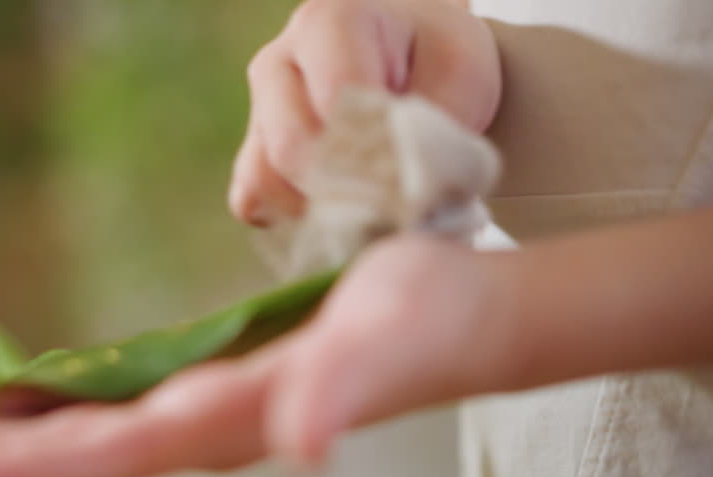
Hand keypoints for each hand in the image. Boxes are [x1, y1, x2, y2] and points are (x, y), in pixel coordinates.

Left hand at [0, 236, 509, 476]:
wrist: (458, 321)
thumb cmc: (425, 323)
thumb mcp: (386, 345)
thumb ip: (336, 396)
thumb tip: (301, 448)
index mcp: (219, 426)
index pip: (91, 458)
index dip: (3, 470)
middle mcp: (195, 433)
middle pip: (64, 459)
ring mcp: (196, 415)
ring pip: (76, 437)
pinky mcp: (202, 386)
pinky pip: (106, 405)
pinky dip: (45, 408)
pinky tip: (9, 400)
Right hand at [230, 0, 500, 226]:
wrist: (414, 58)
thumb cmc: (437, 58)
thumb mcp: (459, 75)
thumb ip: (432, 128)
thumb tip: (400, 197)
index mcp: (327, 23)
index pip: (336, 101)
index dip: (377, 148)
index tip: (416, 171)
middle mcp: (278, 62)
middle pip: (292, 147)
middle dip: (349, 185)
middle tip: (397, 197)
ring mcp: (258, 110)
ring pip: (265, 178)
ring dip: (319, 206)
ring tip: (371, 200)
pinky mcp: (252, 152)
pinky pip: (254, 200)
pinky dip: (295, 218)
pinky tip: (338, 208)